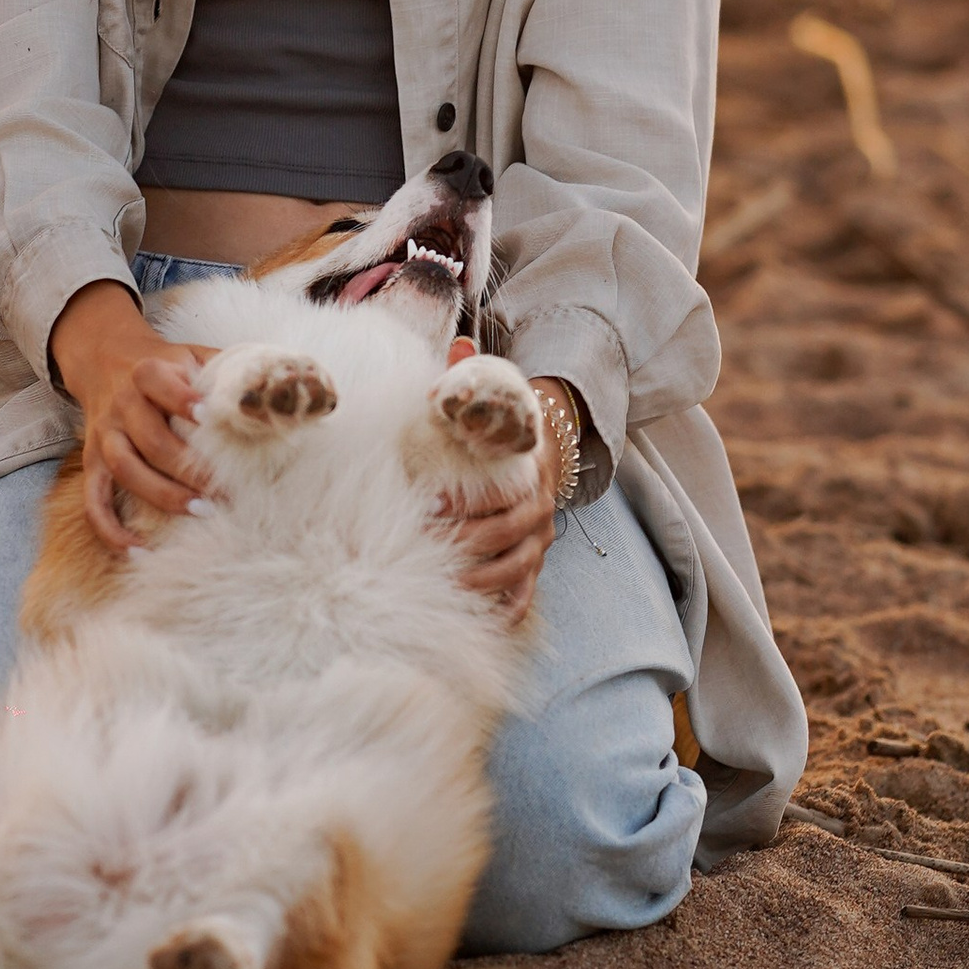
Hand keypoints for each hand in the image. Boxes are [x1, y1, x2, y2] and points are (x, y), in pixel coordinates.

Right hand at [48, 281, 214, 550]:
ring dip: (161, 494)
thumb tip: (282, 394)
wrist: (106, 359)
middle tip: (226, 489)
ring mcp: (104, 435)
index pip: (157, 382)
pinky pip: (93, 500)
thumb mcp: (193, 354)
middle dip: (188, 467)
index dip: (181, 400)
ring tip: (200, 510)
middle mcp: (122, 404)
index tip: (209, 418)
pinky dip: (109, 528)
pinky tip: (136, 549)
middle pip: (150, 439)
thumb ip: (229, 371)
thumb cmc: (167, 365)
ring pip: (124, 468)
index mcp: (147, 371)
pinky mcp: (93, 462)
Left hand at [438, 350, 567, 628]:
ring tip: (439, 587)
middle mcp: (540, 510)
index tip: (429, 504)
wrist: (546, 447)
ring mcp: (539, 541)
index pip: (502, 494)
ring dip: (478, 581)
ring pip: (514, 570)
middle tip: (421, 550)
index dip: (467, 502)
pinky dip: (505, 609)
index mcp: (529, 474)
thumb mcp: (497, 396)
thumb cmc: (505, 427)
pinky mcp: (533, 564)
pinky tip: (478, 620)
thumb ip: (474, 373)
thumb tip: (458, 348)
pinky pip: (524, 594)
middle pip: (505, 536)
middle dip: (464, 545)